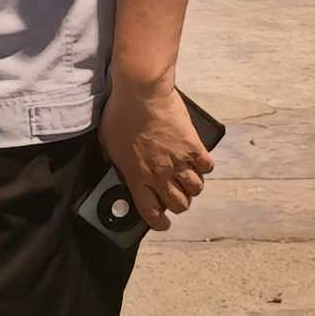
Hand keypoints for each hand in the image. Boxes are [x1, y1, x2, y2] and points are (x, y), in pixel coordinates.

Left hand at [98, 75, 214, 229]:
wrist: (141, 93)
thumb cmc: (121, 114)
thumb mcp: (107, 143)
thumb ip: (116, 161)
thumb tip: (118, 167)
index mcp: (137, 177)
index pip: (150, 212)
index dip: (159, 222)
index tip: (163, 223)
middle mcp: (160, 175)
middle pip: (178, 204)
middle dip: (179, 204)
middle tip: (177, 195)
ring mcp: (179, 161)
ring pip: (195, 189)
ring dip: (193, 187)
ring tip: (189, 178)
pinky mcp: (193, 146)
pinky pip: (206, 167)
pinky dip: (204, 166)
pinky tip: (199, 160)